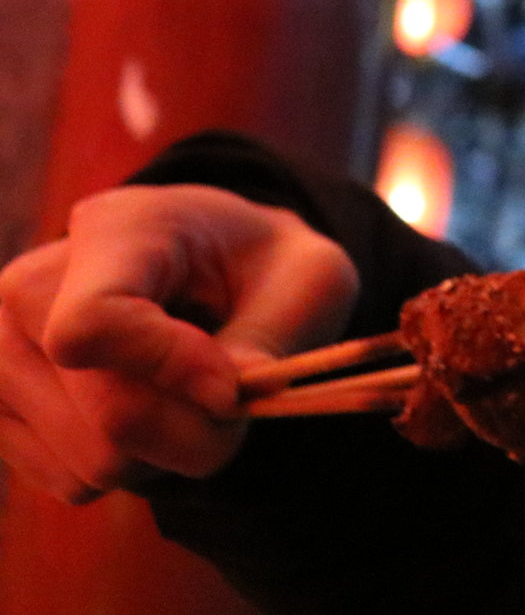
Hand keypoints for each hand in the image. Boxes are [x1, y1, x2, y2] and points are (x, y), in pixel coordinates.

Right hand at [0, 185, 357, 502]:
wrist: (210, 270)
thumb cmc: (263, 271)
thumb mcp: (309, 278)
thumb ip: (274, 333)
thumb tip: (223, 398)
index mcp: (116, 230)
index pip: (94, 323)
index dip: (169, 371)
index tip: (231, 387)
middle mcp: (29, 288)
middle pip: (106, 415)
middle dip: (195, 430)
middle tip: (233, 401)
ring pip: (90, 461)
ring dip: (166, 450)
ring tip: (184, 393)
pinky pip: (70, 481)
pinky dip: (130, 465)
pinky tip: (143, 410)